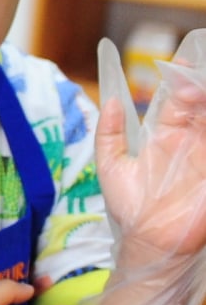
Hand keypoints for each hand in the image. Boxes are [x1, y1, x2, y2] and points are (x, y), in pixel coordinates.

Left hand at [96, 30, 205, 261]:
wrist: (147, 241)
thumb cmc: (129, 207)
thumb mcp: (110, 166)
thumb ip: (108, 133)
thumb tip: (111, 100)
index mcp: (166, 134)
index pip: (177, 99)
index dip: (181, 79)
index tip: (182, 63)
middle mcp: (191, 141)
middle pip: (202, 105)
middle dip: (200, 89)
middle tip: (194, 85)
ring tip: (202, 97)